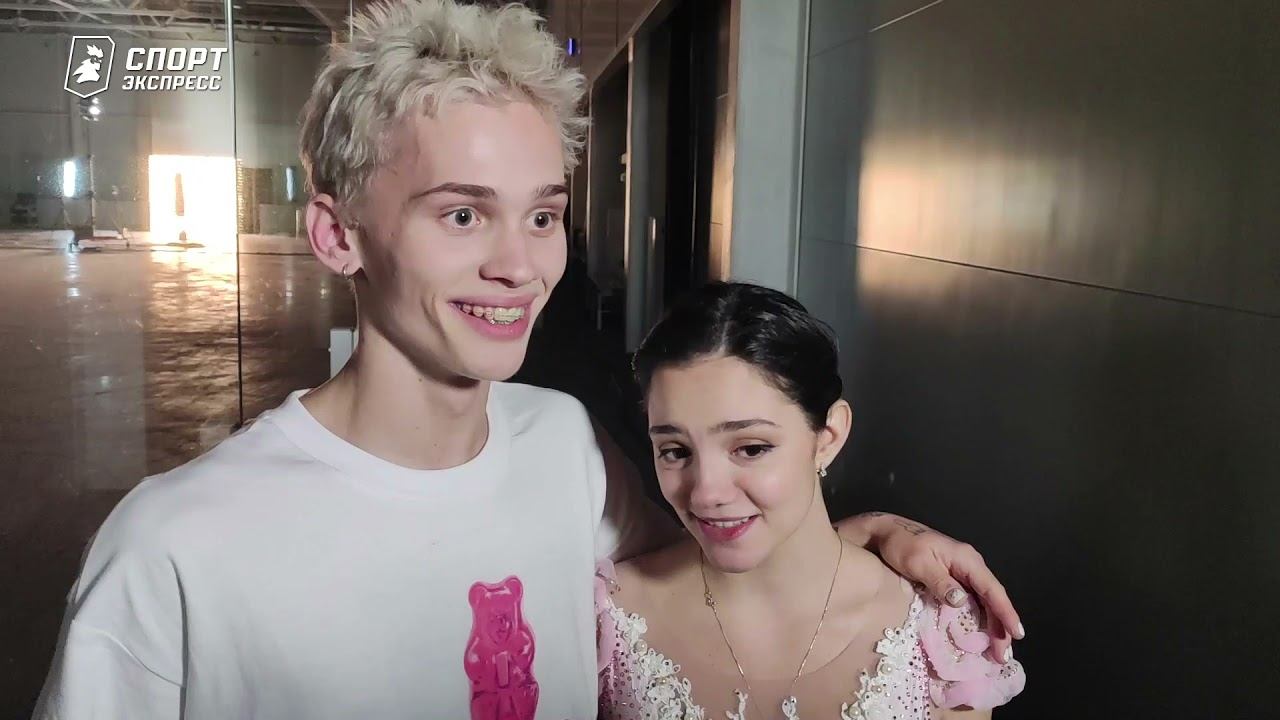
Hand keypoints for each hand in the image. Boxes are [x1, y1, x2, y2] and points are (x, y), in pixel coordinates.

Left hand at [835, 512, 1023, 662]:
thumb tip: (961, 601)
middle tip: (1002, 655)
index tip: (1016, 633)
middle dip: (1001, 627)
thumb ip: (940, 582)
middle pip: (992, 598)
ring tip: (996, 652)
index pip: (992, 589)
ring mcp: (962, 571)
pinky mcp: (952, 578)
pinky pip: (972, 600)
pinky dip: (979, 619)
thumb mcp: (919, 563)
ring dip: (992, 626)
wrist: (885, 532)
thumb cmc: (900, 544)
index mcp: (966, 559)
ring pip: (984, 601)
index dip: (1005, 612)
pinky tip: (980, 635)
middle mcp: (970, 565)